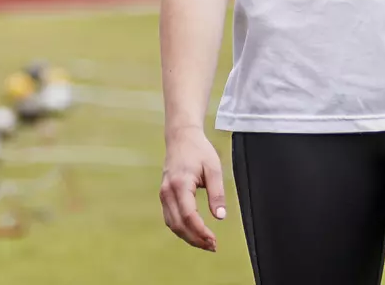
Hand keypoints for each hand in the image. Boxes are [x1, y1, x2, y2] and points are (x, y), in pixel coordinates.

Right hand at [160, 127, 226, 251]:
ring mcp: (163, 194)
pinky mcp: (164, 195)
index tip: (214, 240)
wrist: (181, 137)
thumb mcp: (214, 168)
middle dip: (195, 239)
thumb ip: (217, 193)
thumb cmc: (198, 151)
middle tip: (212, 246)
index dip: (201, 232)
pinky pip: (170, 218)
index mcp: (180, 184)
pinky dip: (181, 229)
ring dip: (188, 237)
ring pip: (172, 224)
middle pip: (178, 224)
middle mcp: (168, 191)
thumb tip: (220, 217)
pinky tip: (194, 232)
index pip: (189, 216)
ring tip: (206, 243)